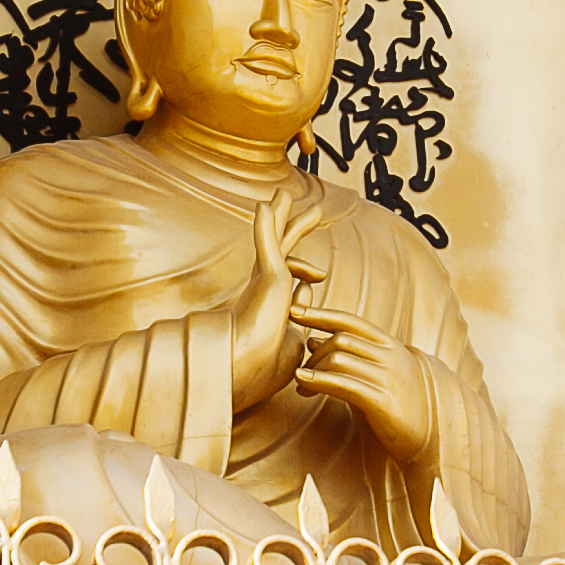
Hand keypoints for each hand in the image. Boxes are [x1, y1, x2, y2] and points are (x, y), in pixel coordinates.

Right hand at [231, 185, 327, 405]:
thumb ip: (301, 318)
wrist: (245, 370)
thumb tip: (308, 293)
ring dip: (281, 216)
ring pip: (275, 240)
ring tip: (284, 194)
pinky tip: (265, 203)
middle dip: (290, 229)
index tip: (318, 276)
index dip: (304, 276)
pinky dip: (267, 223)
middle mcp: (264, 291)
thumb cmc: (264, 368)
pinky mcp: (268, 275)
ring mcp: (265, 281)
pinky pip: (267, 241)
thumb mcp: (293, 343)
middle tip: (297, 208)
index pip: (289, 283)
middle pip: (279, 251)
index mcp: (270, 309)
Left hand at [289, 301, 440, 469]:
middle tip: (299, 373)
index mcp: (390, 346)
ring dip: (312, 370)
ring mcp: (388, 378)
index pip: (350, 321)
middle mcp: (391, 357)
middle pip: (340, 339)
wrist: (433, 438)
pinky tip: (303, 384)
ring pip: (339, 359)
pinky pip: (344, 384)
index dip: (321, 314)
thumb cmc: (398, 405)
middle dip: (313, 353)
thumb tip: (311, 339)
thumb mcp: (375, 374)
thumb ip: (348, 357)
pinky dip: (318, 380)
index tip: (293, 311)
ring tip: (300, 385)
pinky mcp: (383, 401)